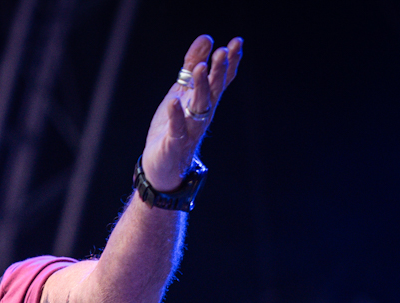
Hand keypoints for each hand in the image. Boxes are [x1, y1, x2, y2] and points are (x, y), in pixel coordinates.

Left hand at [141, 35, 242, 191]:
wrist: (163, 167)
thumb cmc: (173, 128)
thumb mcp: (181, 91)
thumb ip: (191, 66)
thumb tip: (207, 38)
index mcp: (205, 102)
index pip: (221, 80)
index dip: (230, 62)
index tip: (236, 42)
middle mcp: (202, 115)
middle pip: (213, 91)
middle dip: (219, 72)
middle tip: (223, 52)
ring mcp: (189, 129)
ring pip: (199, 107)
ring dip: (200, 88)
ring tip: (200, 68)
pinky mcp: (174, 143)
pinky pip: (176, 128)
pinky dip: (175, 116)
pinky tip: (174, 101)